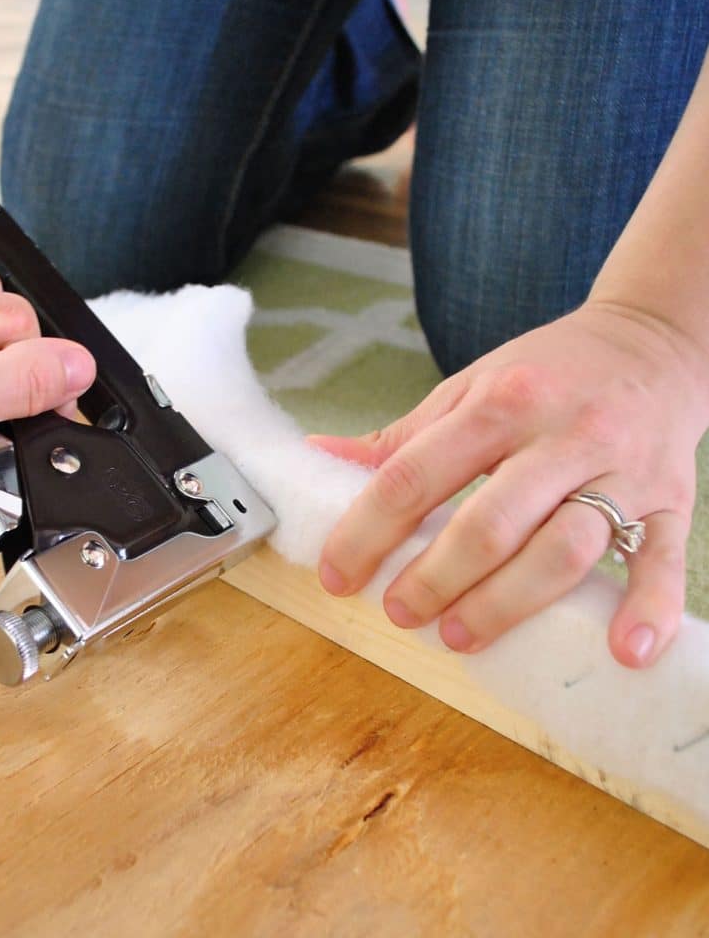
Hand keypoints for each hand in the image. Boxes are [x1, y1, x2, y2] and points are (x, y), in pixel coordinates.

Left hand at [310, 302, 708, 667]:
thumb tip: (321, 455)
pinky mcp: (672, 499)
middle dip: (434, 579)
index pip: (415, 475)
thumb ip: (402, 436)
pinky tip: (620, 652)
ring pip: (565, 550)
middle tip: (400, 612)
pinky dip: (646, 610)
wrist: (652, 342)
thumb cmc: (548, 372)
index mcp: (500, 403)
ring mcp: (622, 470)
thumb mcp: (469, 387)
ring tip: (460, 635)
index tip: (338, 574)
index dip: (366, 531)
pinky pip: (664, 561)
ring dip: (508, 603)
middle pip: (490, 523)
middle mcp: (561, 435)